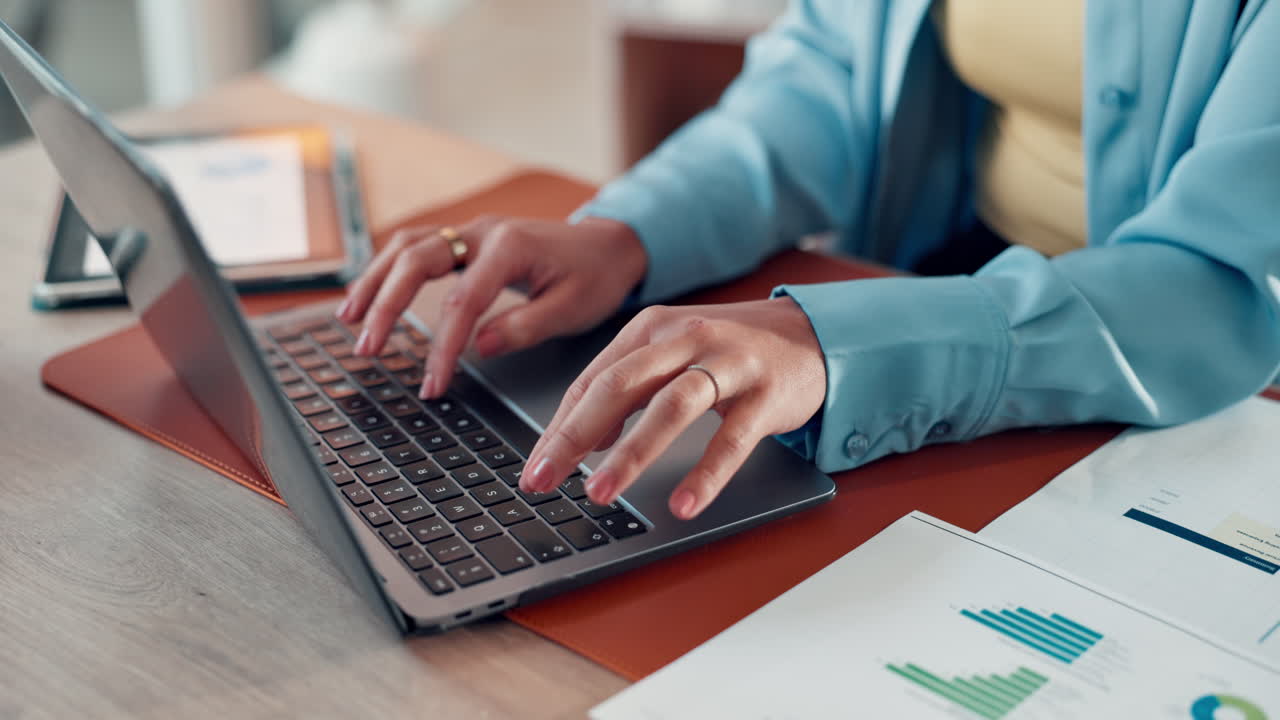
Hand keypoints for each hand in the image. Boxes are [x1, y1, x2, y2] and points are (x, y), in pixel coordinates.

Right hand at [336, 216, 646, 397]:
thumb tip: (477, 348)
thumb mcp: (573, 309)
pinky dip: (388, 269)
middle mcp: (484, 231)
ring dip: (374, 280)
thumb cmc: (596, 276)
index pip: (463, 301)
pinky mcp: (467, 238)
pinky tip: (371, 296)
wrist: (611, 244)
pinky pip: (416, 246)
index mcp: (510, 248)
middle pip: (416, 260)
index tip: (432, 384)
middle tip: (367, 348)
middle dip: (386, 305)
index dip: (442, 346)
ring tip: (349, 319)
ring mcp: (472, 231)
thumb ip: (525, 327)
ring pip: (407, 246)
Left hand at [520, 298, 826, 519]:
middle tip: (543, 479)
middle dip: (574, 437)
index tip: (535, 468)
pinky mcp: (765, 393)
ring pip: (670, 407)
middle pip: (619, 386)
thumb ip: (628, 388)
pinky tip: (684, 504)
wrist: (811, 335)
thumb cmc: (731, 352)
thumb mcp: (672, 355)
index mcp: (652, 329)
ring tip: (600, 492)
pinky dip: (705, 473)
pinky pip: (731, 438)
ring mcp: (728, 363)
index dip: (559, 427)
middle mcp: (685, 339)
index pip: (592, 379)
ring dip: (631, 453)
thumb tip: (586, 438)